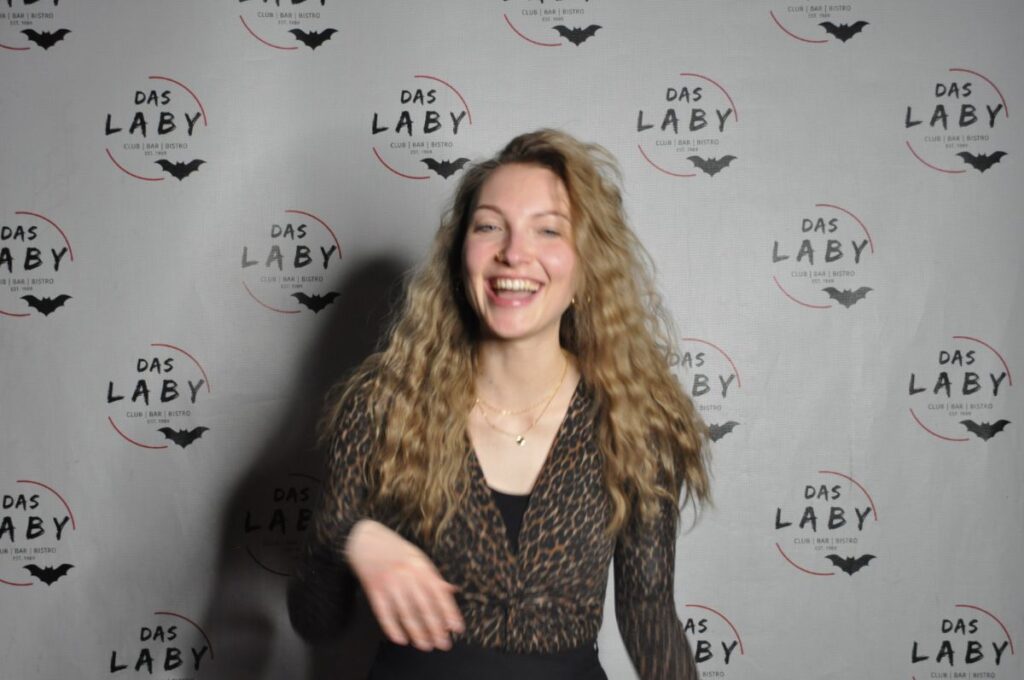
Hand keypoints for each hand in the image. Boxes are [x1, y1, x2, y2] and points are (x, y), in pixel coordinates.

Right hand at [345, 519, 464, 650]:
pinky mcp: (374, 590)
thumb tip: (452, 591)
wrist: (365, 540)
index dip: (449, 612)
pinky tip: (401, 639)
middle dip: (435, 628)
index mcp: (421, 567)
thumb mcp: (418, 558)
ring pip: (405, 612)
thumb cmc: (396, 551)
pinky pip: (384, 613)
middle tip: (443, 644)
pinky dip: (393, 628)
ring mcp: (390, 583)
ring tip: (426, 646)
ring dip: (417, 632)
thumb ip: (433, 577)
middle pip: (424, 606)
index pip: (439, 593)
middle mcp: (407, 575)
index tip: (457, 628)